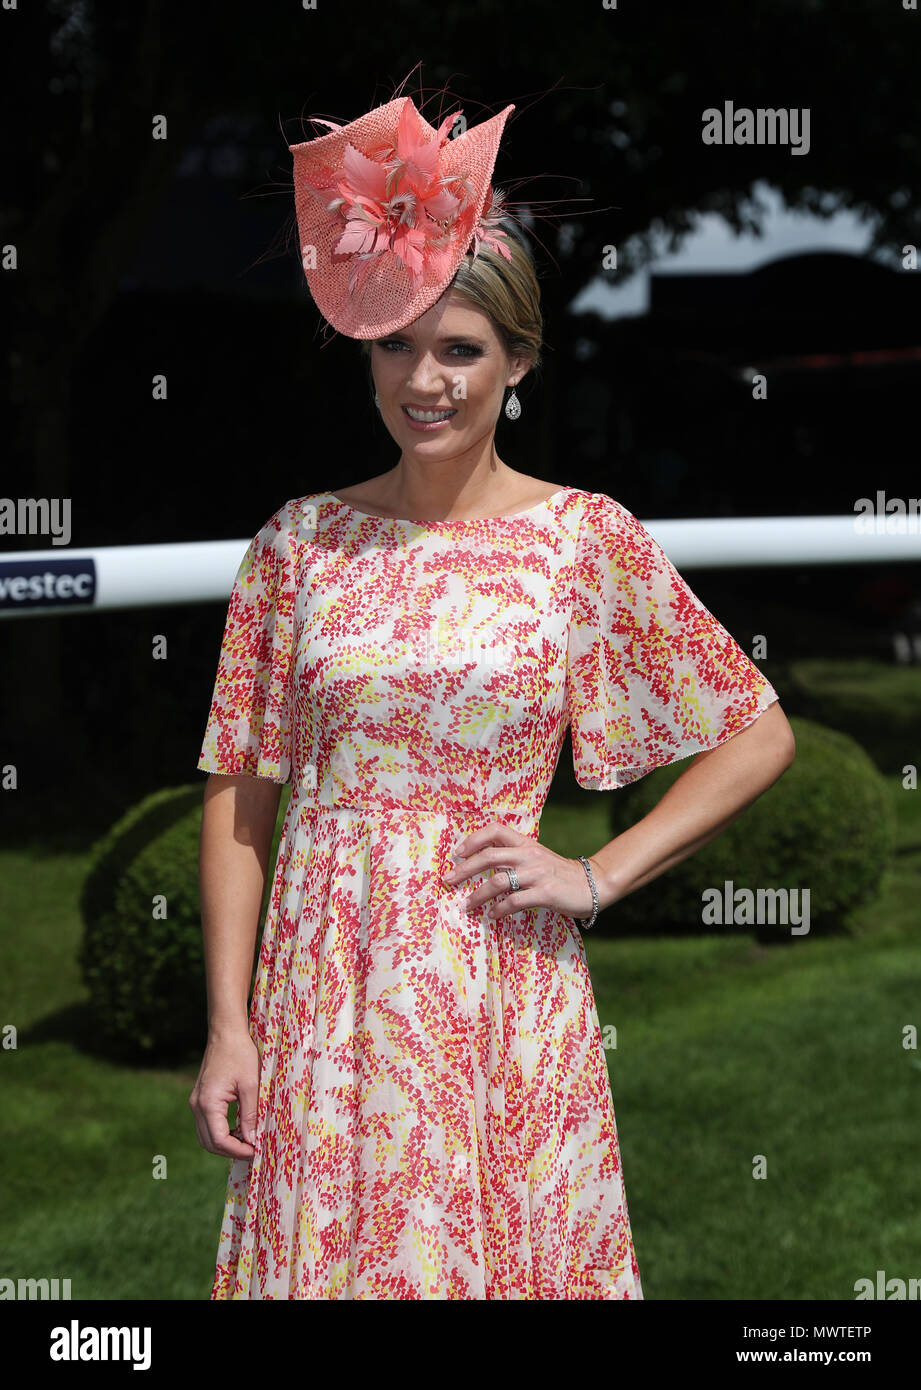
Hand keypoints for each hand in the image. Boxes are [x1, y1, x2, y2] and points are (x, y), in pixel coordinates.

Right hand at [189, 1029, 260, 1160]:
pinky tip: (238, 1130)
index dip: (238, 1150)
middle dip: (231, 1151)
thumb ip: (250, 1114)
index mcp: (208, 1103)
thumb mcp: (251, 1085)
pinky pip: (207, 1124)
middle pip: (209, 1142)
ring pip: (206, 1136)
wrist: (226, 1033)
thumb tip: (252, 1140)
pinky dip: (221, 1133)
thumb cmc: (240, 1054)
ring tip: (247, 1142)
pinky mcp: (200, 1099)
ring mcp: (196, 1102)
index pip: (219, 1140)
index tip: (256, 1151)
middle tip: (253, 1151)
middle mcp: (197, 1105)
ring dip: (225, 1144)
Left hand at [442, 821, 604, 922]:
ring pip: (499, 881)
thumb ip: (514, 857)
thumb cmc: (559, 873)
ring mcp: (538, 874)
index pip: (496, 830)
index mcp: (526, 844)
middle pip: (490, 856)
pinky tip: (492, 916)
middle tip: (448, 880)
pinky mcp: (546, 893)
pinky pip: (515, 902)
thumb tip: (484, 863)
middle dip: (465, 869)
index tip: (458, 853)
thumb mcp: (537, 857)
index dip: (474, 839)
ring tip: (466, 905)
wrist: (592, 884)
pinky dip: (499, 910)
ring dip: (478, 895)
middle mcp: (530, 855)